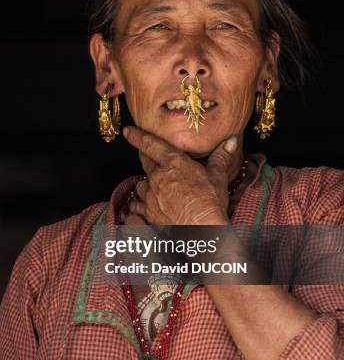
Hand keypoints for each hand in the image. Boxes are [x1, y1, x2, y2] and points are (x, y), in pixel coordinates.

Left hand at [123, 126, 238, 224]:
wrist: (200, 229)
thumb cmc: (210, 201)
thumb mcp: (218, 176)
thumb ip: (221, 156)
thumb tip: (231, 140)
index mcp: (173, 163)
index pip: (150, 144)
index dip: (137, 136)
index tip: (128, 131)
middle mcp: (158, 177)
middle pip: (145, 163)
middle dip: (143, 157)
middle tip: (143, 155)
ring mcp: (151, 196)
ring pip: (140, 185)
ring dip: (144, 183)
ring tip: (149, 186)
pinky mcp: (149, 213)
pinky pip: (137, 206)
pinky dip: (137, 205)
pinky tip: (138, 207)